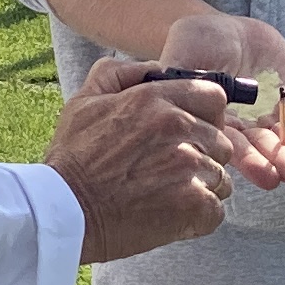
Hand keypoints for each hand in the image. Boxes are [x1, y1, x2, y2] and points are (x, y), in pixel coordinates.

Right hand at [46, 60, 240, 263]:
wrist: (63, 212)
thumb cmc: (72, 159)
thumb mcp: (85, 100)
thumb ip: (119, 73)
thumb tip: (153, 67)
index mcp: (157, 100)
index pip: (214, 96)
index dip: (207, 115)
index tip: (191, 132)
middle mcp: (179, 128)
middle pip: (221, 140)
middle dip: (203, 155)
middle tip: (172, 171)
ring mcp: (190, 167)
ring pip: (220, 177)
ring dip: (199, 187)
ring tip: (166, 196)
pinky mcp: (194, 205)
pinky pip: (216, 209)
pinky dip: (198, 216)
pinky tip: (170, 216)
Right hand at [156, 13, 284, 191]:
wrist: (225, 27)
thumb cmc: (196, 44)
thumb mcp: (184, 57)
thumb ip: (184, 82)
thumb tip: (186, 102)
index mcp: (217, 125)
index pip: (235, 147)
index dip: (252, 162)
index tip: (269, 179)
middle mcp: (247, 128)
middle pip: (268, 150)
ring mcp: (273, 116)